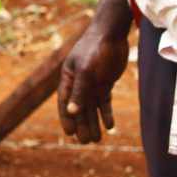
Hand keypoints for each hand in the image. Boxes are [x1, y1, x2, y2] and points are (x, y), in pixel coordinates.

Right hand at [58, 0, 132, 142]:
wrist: (112, 33)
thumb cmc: (95, 50)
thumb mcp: (87, 72)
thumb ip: (79, 92)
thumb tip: (71, 112)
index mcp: (68, 77)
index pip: (64, 101)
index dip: (66, 118)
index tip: (69, 134)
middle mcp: (78, 81)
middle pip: (78, 107)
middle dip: (81, 124)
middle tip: (85, 142)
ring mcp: (92, 81)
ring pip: (92, 106)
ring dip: (93, 122)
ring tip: (97, 139)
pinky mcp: (105, 80)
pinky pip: (104, 101)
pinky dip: (106, 113)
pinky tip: (110, 126)